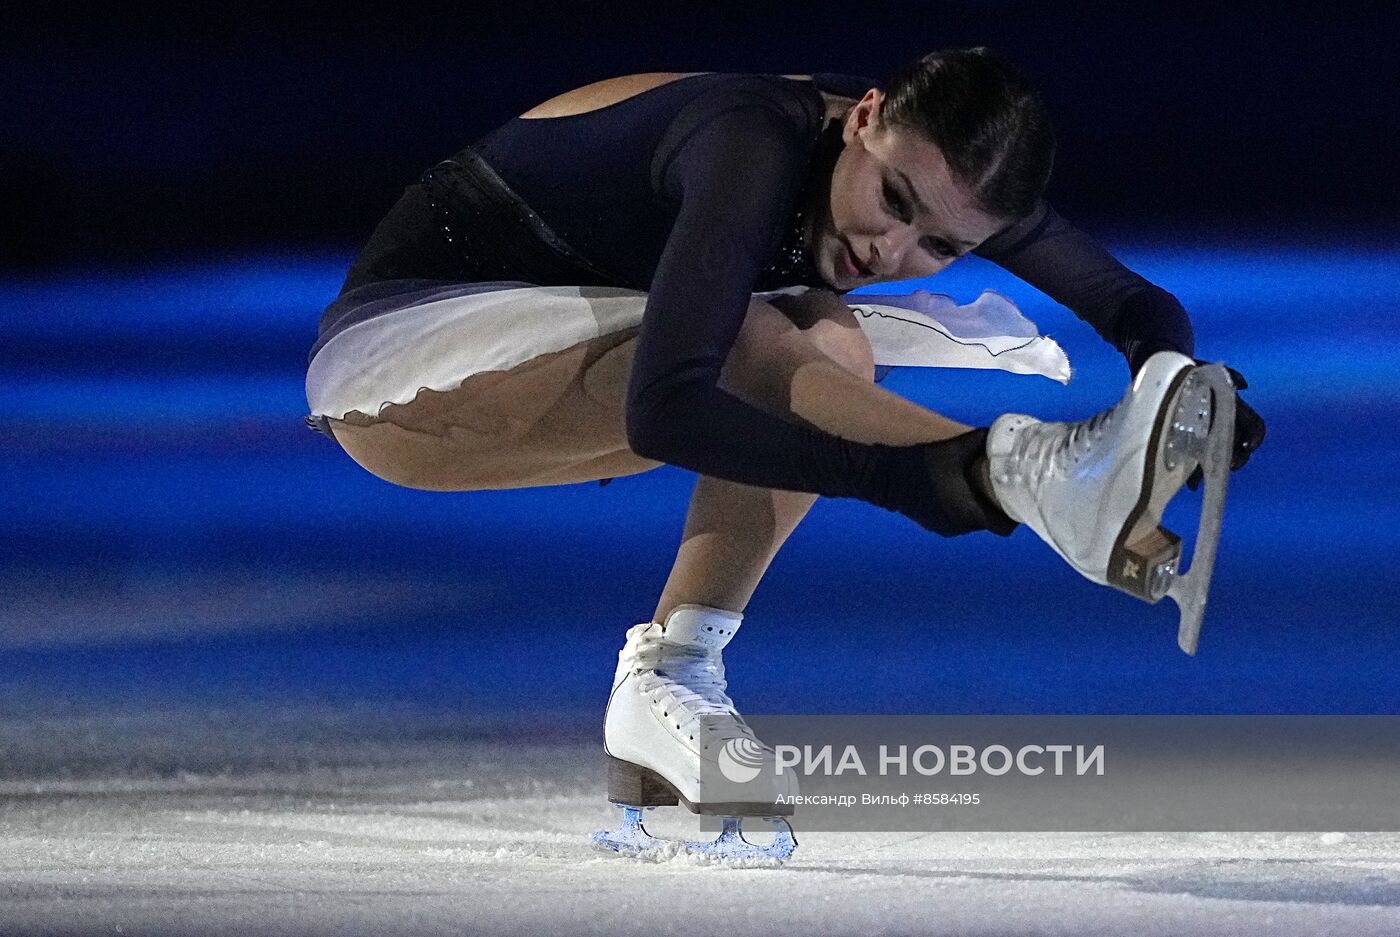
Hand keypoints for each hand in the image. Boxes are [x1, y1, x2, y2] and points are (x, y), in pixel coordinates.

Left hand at [1186, 362, 1265, 489]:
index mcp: (1232, 409)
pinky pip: (1196, 462)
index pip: (1254, 427)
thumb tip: (1243, 385)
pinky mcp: (1189, 442)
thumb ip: (1229, 374)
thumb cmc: (1189, 371)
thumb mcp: (1208, 368)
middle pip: (1238, 447)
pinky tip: (1189, 483)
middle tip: (1229, 466)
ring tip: (1207, 479)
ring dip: (1214, 471)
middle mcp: (1223, 424)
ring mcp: (1207, 434)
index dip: (1255, 437)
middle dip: (1237, 459)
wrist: (1164, 375)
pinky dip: (1195, 474)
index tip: (1248, 446)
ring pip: (1217, 458)